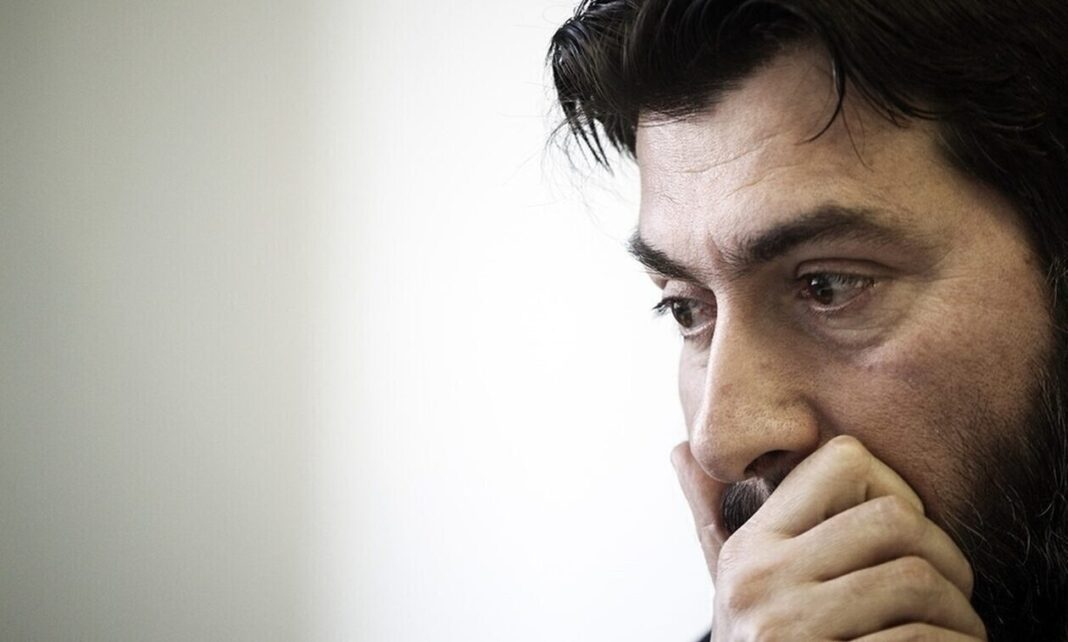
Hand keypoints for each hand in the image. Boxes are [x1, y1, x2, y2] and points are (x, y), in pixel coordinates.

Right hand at [673, 435, 986, 640]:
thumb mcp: (735, 588)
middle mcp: (760, 579)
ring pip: (914, 578)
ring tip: (958, 630)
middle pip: (893, 518)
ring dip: (959, 613)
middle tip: (951, 592)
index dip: (893, 489)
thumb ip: (711, 520)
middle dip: (945, 556)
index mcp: (750, 546)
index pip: (844, 461)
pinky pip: (917, 640)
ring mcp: (787, 627)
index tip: (901, 539)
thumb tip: (678, 452)